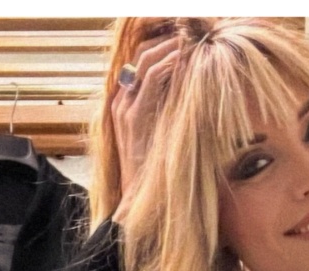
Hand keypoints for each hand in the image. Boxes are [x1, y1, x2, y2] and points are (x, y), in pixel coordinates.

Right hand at [111, 34, 180, 206]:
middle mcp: (121, 102)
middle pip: (139, 56)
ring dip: (168, 49)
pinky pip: (149, 82)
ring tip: (187, 42)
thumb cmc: (156, 168)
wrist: (141, 196)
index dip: (161, 47)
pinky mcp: (133, 117)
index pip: (140, 62)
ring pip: (143, 63)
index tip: (184, 40)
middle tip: (187, 36)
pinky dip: (166, 67)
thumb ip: (168, 109)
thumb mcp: (163, 132)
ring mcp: (124, 108)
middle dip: (164, 42)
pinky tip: (181, 60)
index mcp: (126, 103)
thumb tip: (187, 88)